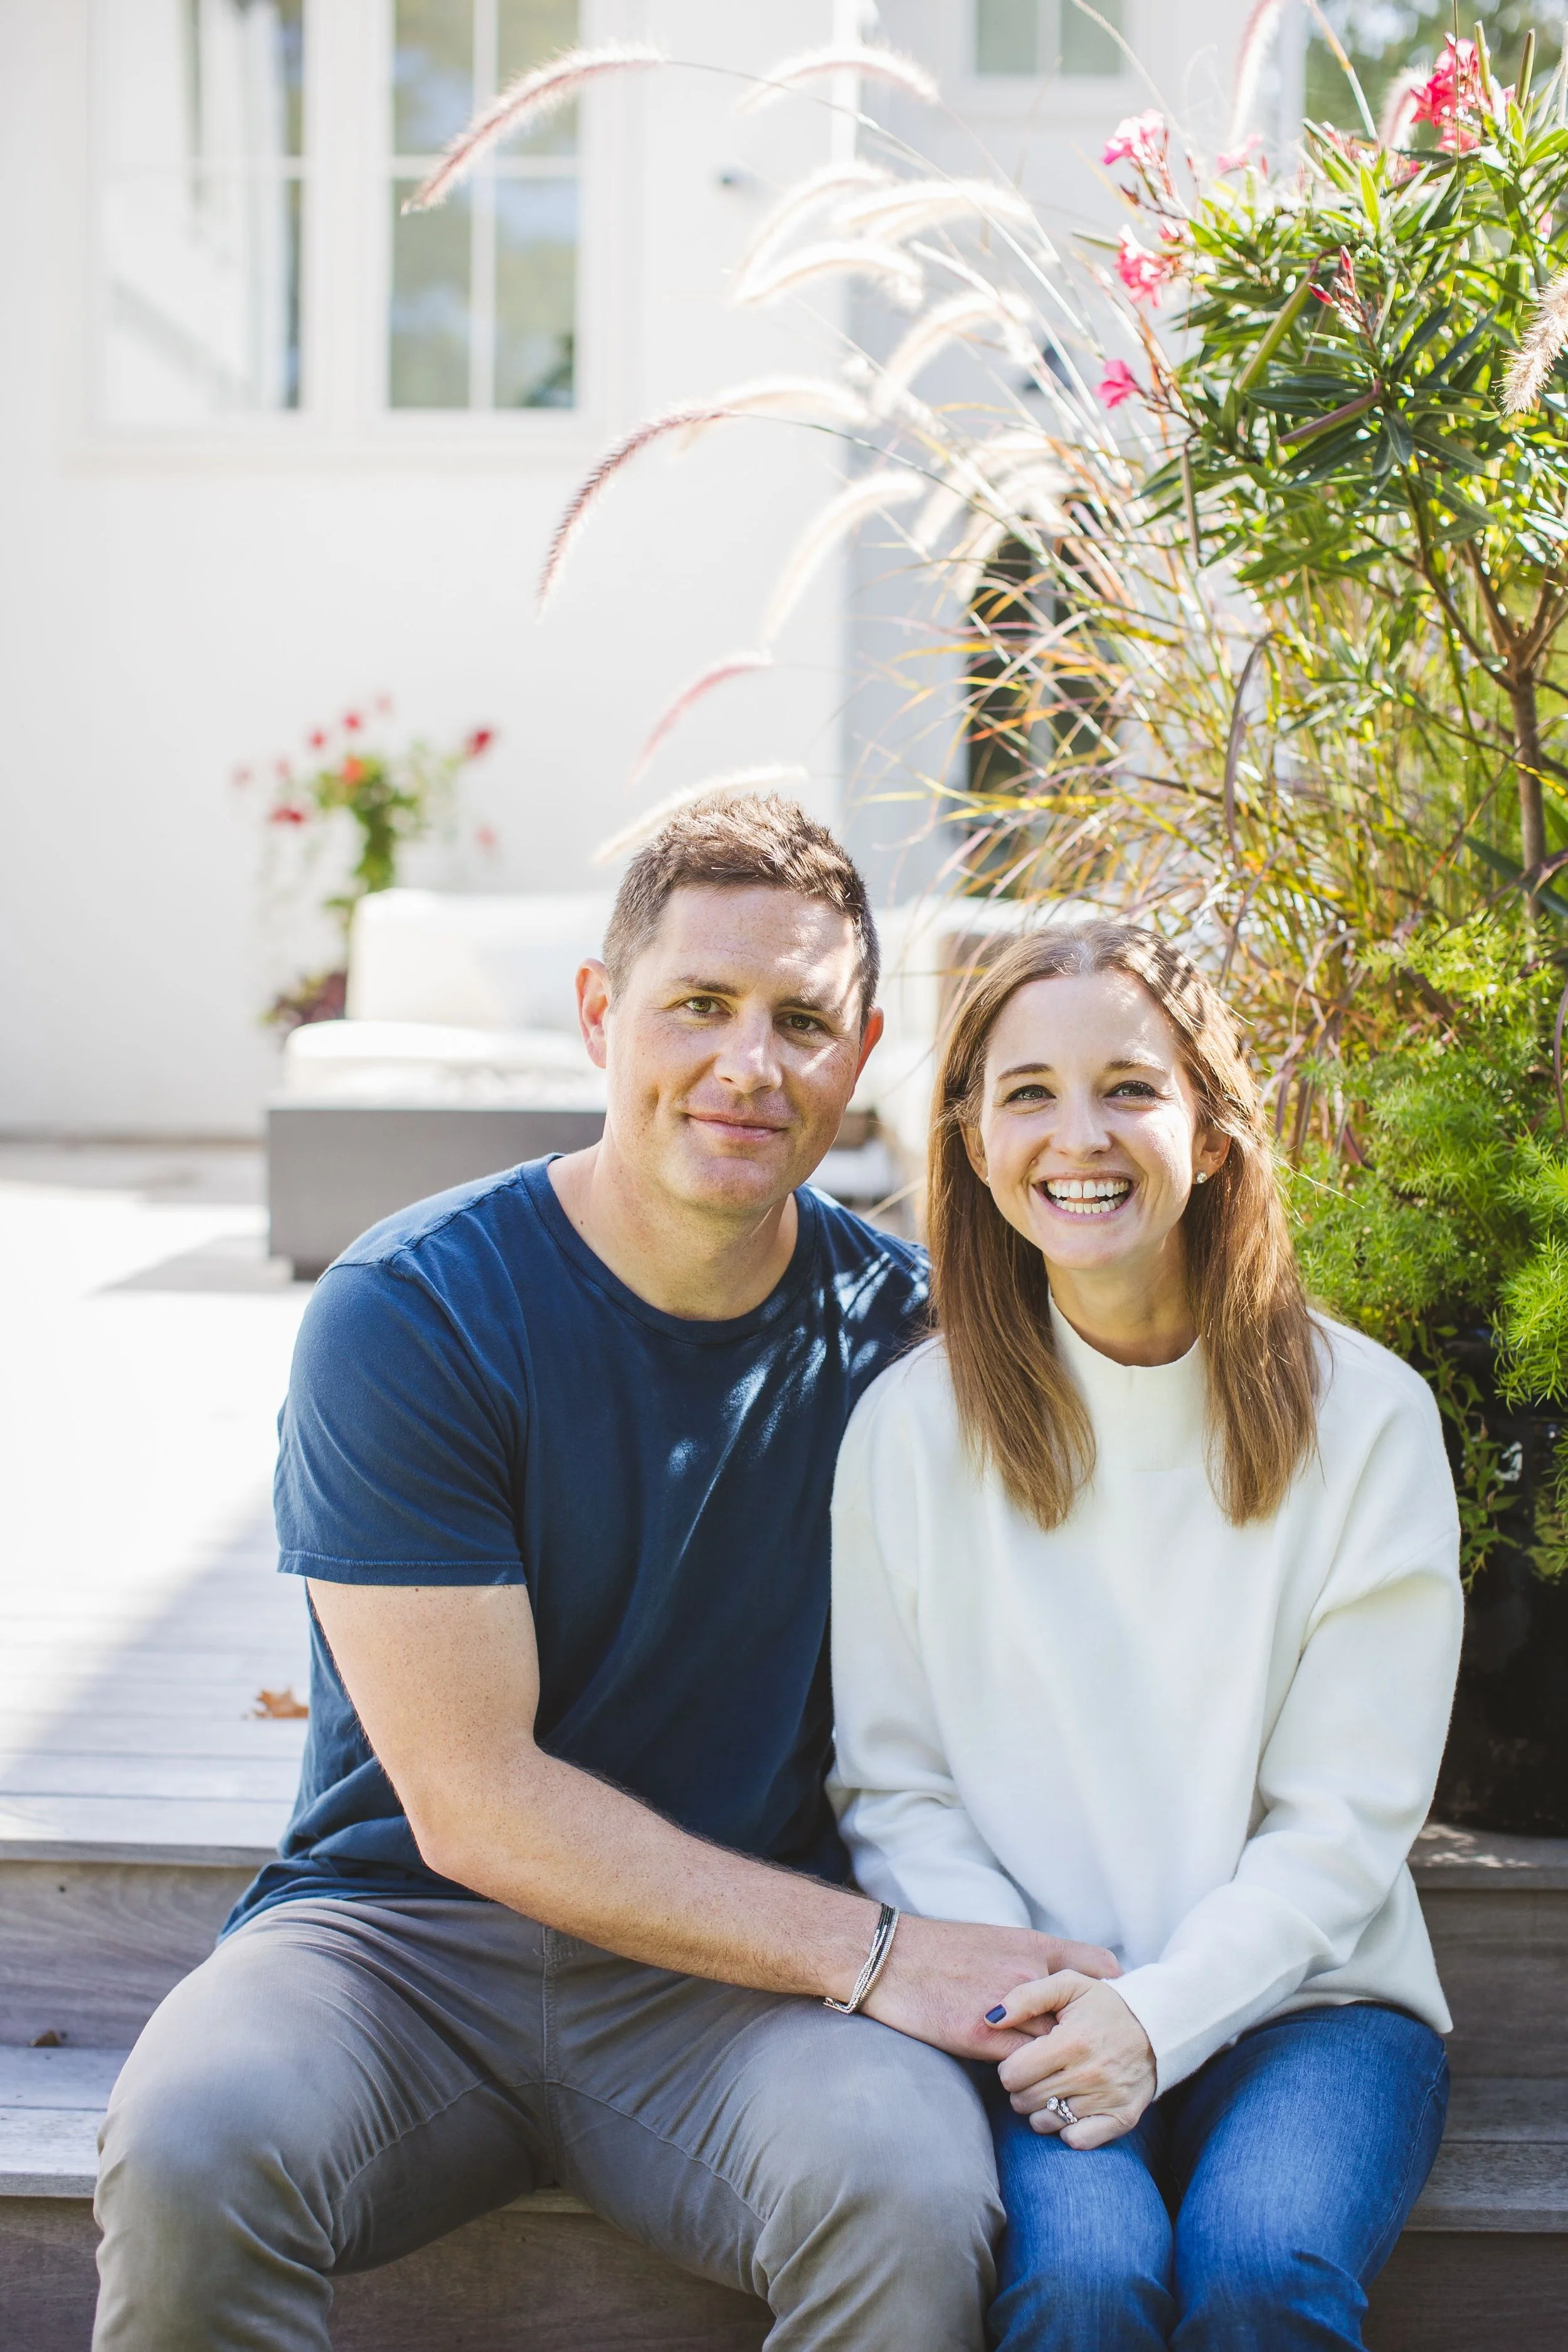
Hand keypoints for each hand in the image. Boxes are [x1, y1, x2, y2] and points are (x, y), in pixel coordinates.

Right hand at [862, 1917, 1120, 2061]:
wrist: (889, 1957)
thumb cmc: (940, 1949)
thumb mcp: (996, 1939)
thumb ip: (1033, 1959)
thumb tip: (1062, 1984)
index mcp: (1033, 1947)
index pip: (1097, 1969)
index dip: (1114, 1993)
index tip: (1122, 2013)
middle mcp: (1027, 1975)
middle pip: (1080, 2018)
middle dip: (1091, 2039)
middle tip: (1105, 2059)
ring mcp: (1006, 2009)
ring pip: (1054, 2047)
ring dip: (1062, 2066)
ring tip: (1072, 2082)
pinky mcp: (980, 2038)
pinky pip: (1022, 2066)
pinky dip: (1030, 2078)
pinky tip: (1031, 2087)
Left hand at [990, 1973, 1155, 2148]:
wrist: (1156, 2026)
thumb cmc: (1104, 2004)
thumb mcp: (1068, 1984)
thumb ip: (1026, 1997)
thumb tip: (990, 2018)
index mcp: (1072, 2041)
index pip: (1013, 2074)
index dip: (1009, 2067)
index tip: (1022, 2058)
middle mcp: (1090, 2074)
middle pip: (1025, 2100)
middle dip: (1022, 2087)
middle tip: (1035, 2073)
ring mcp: (1107, 2099)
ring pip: (1046, 2122)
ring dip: (1040, 2108)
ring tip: (1052, 2087)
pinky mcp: (1122, 2118)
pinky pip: (1076, 2140)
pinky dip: (1066, 2129)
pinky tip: (1070, 2106)